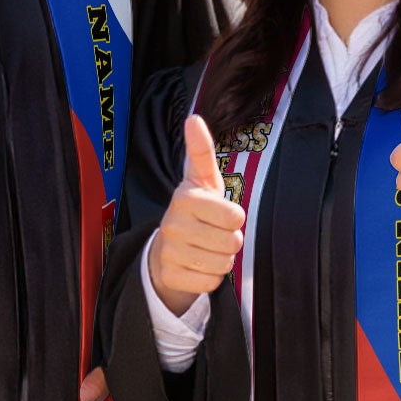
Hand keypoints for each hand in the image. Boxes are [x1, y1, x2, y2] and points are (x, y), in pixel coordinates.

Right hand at [148, 114, 244, 315]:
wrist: (166, 250)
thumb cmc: (195, 211)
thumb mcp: (201, 180)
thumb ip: (201, 151)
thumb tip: (194, 118)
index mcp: (185, 198)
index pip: (235, 216)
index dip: (234, 218)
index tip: (221, 213)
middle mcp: (173, 224)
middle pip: (232, 242)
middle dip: (230, 241)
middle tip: (214, 234)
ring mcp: (169, 252)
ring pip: (223, 264)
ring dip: (221, 259)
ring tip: (206, 249)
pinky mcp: (170, 276)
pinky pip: (211, 283)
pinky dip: (210, 277)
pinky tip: (197, 266)